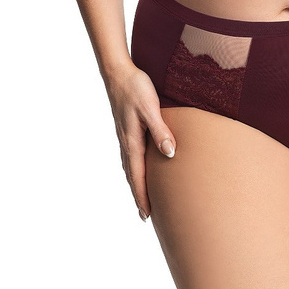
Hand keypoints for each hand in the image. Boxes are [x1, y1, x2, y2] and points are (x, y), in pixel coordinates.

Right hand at [104, 63, 177, 221]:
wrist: (118, 72)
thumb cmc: (136, 88)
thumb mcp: (150, 108)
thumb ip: (160, 131)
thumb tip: (170, 154)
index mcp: (132, 141)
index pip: (137, 176)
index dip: (142, 196)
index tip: (147, 215)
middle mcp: (126, 142)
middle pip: (131, 175)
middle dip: (138, 195)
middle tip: (145, 216)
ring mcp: (124, 135)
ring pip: (129, 166)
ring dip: (135, 183)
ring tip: (141, 197)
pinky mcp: (125, 128)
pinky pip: (129, 155)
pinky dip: (133, 169)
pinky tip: (137, 167)